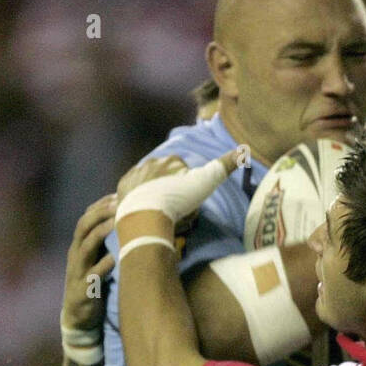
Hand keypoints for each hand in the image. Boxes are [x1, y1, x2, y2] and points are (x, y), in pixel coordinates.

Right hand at [62, 194, 116, 331]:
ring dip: (100, 233)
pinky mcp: (83, 290)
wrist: (78, 317)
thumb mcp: (96, 260)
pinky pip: (92, 276)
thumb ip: (105, 244)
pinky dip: (103, 266)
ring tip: (116, 223)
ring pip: (85, 247)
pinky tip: (114, 258)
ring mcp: (77, 272)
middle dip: (99, 213)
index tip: (117, 194)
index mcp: (79, 246)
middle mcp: (76, 255)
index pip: (86, 218)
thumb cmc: (92, 285)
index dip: (100, 205)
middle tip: (118, 202)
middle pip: (83, 227)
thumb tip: (127, 223)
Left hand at [115, 151, 239, 246]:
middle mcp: (151, 162)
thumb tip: (243, 149)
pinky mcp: (122, 188)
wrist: (148, 215)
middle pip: (164, 174)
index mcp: (171, 160)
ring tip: (159, 211)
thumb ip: (224, 165)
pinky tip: (144, 211)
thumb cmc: (178, 199)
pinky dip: (136, 199)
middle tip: (175, 207)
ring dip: (153, 192)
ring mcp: (135, 175)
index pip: (183, 168)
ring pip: (147, 182)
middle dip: (169, 186)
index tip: (189, 197)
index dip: (188, 183)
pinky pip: (131, 192)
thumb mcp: (206, 182)